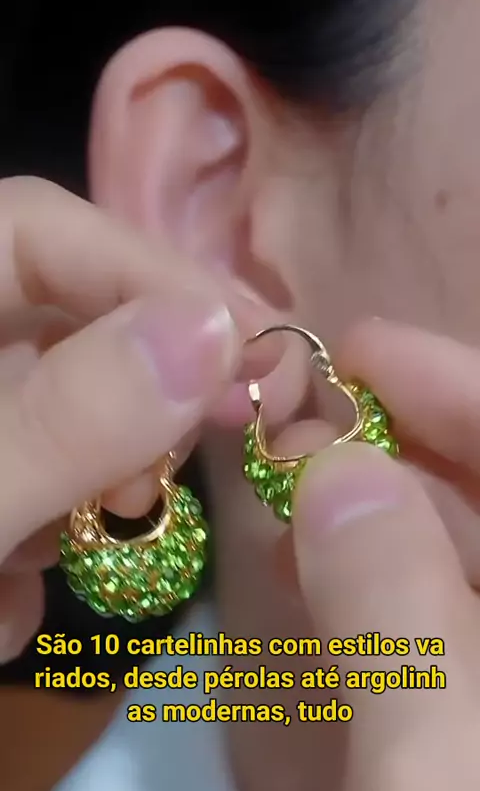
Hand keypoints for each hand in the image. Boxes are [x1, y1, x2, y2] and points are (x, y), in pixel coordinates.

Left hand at [0, 176, 266, 662]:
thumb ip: (66, 420)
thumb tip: (211, 335)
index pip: (38, 227)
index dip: (148, 273)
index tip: (252, 351)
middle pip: (65, 330)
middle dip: (135, 402)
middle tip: (183, 465)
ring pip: (56, 426)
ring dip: (75, 498)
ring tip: (56, 563)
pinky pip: (24, 492)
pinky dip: (30, 552)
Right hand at [292, 319, 479, 790]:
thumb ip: (397, 621)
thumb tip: (334, 468)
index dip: (461, 386)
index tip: (359, 350)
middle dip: (406, 442)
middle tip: (303, 414)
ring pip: (464, 554)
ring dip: (382, 506)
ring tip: (293, 479)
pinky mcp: (473, 718)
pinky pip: (439, 615)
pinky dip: (380, 575)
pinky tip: (321, 562)